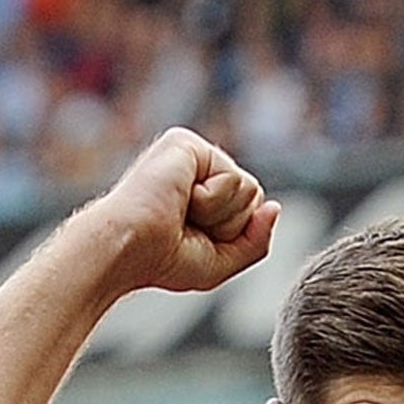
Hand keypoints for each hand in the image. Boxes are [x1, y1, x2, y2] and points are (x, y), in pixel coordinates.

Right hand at [88, 127, 280, 295]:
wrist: (128, 248)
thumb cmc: (162, 258)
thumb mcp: (222, 260)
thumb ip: (256, 239)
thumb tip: (275, 207)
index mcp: (204, 191)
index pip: (253, 210)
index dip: (233, 234)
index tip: (192, 237)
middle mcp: (199, 168)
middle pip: (256, 198)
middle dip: (230, 225)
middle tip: (188, 226)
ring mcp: (193, 153)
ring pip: (250, 190)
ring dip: (220, 215)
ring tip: (182, 212)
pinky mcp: (186, 143)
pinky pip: (234, 179)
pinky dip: (212, 201)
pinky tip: (180, 198)